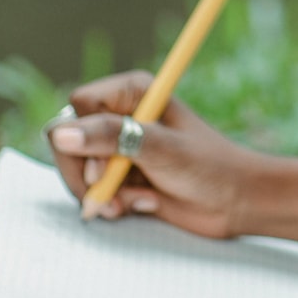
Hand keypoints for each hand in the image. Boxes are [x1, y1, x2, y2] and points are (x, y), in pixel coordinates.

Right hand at [48, 70, 257, 237]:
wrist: (237, 202)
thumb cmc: (208, 166)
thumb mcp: (159, 148)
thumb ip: (110, 138)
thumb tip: (60, 133)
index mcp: (130, 92)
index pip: (76, 108)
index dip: (82, 140)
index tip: (103, 168)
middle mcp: (121, 115)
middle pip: (68, 141)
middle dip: (84, 174)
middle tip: (108, 196)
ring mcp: (120, 147)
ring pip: (78, 170)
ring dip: (98, 194)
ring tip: (127, 204)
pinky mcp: (122, 175)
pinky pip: (93, 191)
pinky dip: (110, 204)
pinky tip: (139, 205)